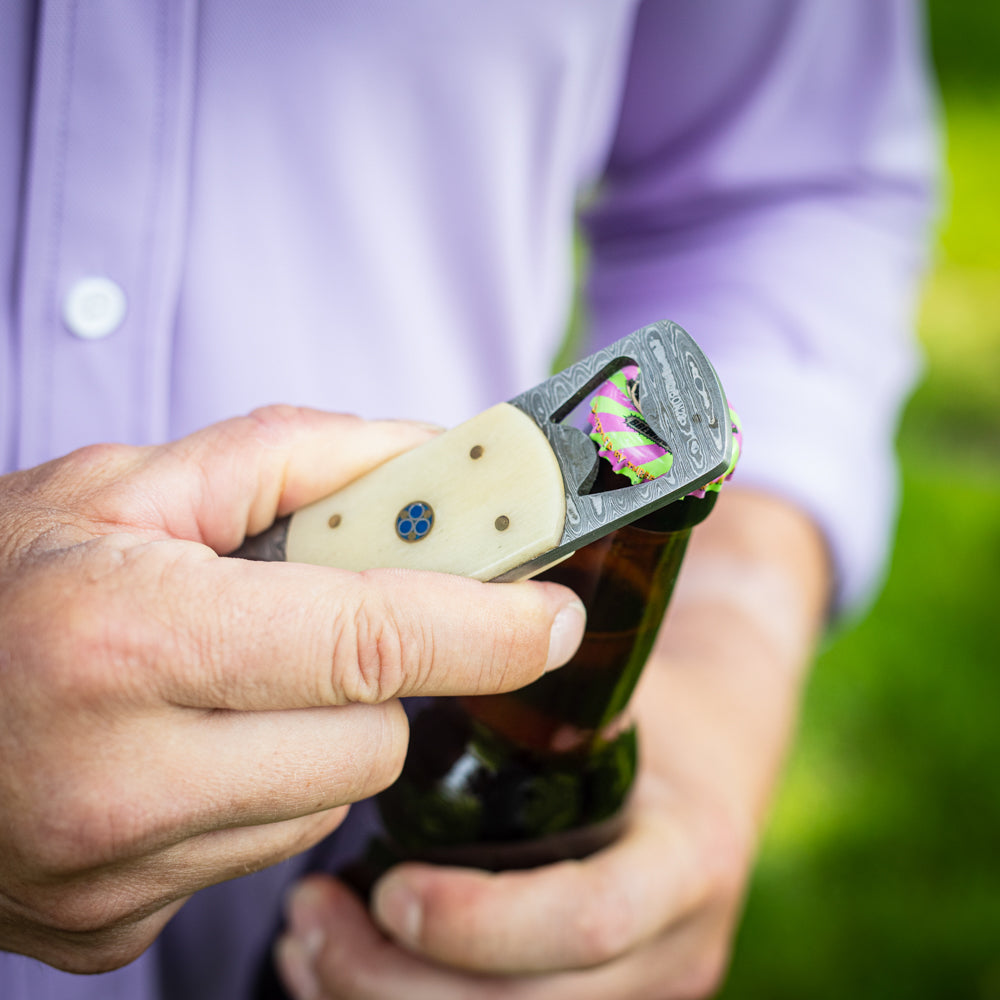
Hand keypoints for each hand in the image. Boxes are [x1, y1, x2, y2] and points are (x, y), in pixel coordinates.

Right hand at [0, 406, 584, 973]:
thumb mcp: (125, 485)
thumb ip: (294, 457)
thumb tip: (429, 456)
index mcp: (128, 641)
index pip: (372, 640)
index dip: (489, 626)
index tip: (553, 615)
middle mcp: (118, 780)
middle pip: (372, 738)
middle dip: (378, 677)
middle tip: (321, 628)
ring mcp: (111, 875)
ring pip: (325, 800)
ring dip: (313, 735)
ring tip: (226, 685)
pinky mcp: (107, 928)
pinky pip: (259, 853)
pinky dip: (256, 793)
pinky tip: (182, 751)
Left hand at [272, 490, 829, 998]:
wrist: (716, 752)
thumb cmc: (659, 694)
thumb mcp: (630, 670)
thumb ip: (559, 634)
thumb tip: (481, 524)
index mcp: (686, 851)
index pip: (594, 917)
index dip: (488, 919)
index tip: (392, 888)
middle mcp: (671, 936)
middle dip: (401, 983)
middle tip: (310, 921)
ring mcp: (634, 976)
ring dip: (382, 998)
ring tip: (305, 937)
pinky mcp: (594, 991)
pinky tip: (335, 967)